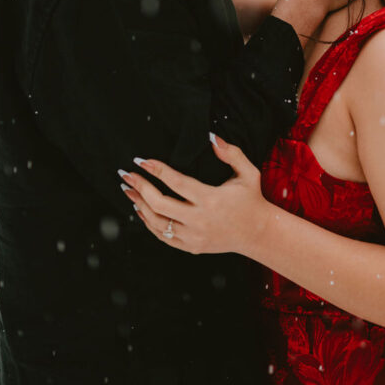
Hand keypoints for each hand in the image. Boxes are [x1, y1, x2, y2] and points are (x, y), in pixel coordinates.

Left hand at [119, 135, 268, 254]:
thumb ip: (231, 153)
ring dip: (140, 205)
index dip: (157, 170)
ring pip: (158, 223)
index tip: (142, 161)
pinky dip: (149, 223)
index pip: (177, 183)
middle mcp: (200, 220)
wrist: (257, 233)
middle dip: (140, 188)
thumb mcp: (248, 173)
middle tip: (126, 175)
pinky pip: (163, 237)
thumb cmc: (251, 200)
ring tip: (130, 191)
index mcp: (211, 200)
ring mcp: (194, 236)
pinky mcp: (191, 246)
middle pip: (160, 205)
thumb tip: (211, 137)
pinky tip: (141, 210)